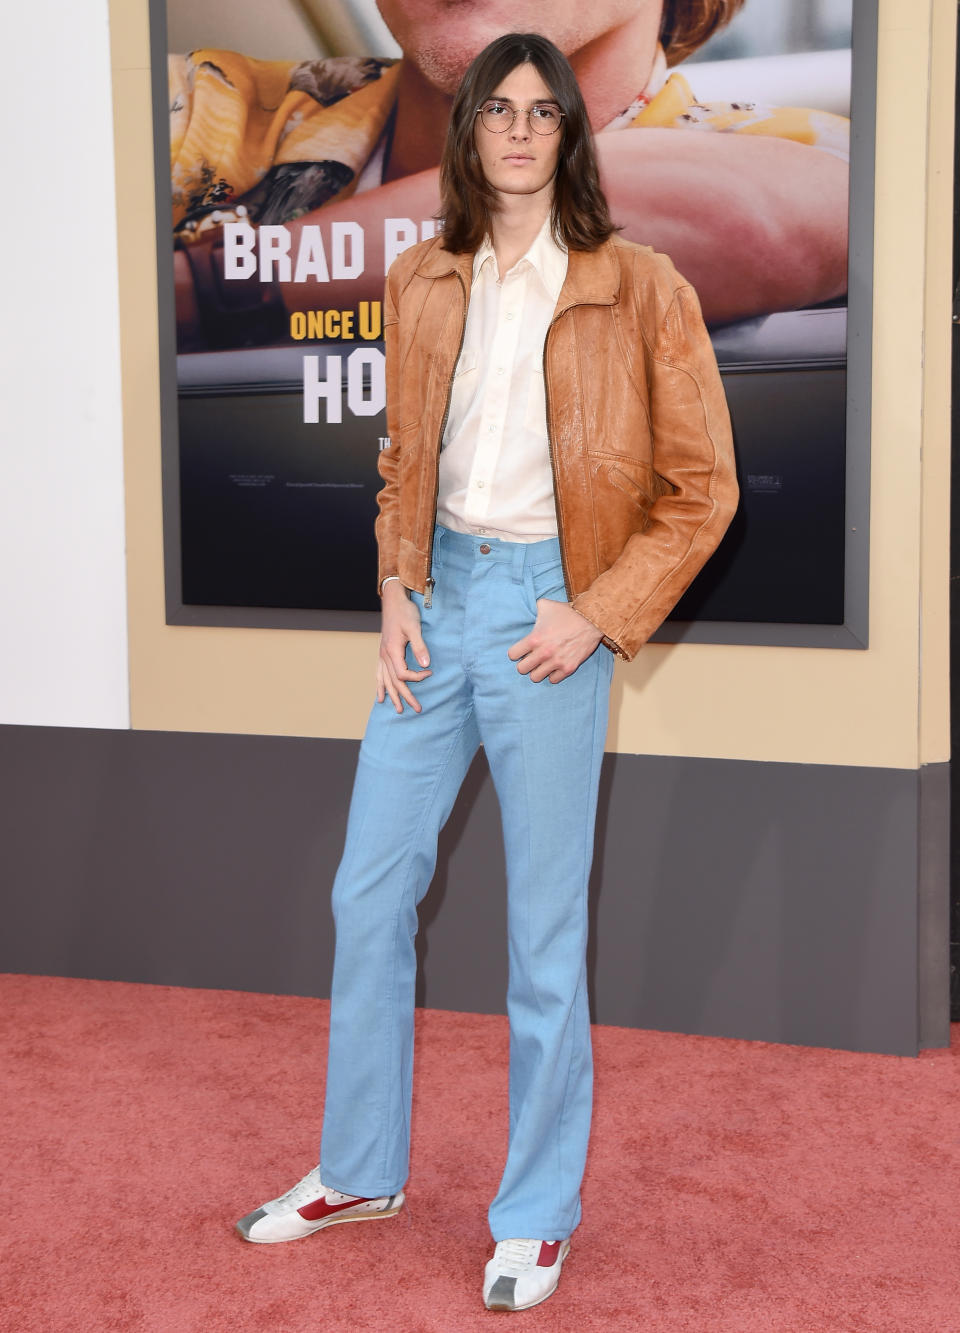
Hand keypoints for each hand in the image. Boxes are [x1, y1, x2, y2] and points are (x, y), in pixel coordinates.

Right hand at [376, 581, 431, 712]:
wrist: (393, 600)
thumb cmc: (405, 612)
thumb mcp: (415, 628)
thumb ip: (420, 647)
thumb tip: (426, 665)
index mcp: (392, 651)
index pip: (403, 674)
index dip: (417, 677)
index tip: (430, 672)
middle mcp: (385, 655)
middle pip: (394, 682)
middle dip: (405, 697)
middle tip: (418, 709)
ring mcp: (382, 654)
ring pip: (385, 680)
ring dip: (392, 696)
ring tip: (397, 709)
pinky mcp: (383, 652)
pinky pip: (379, 673)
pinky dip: (380, 685)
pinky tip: (380, 695)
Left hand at [508, 599, 603, 683]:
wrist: (592, 620)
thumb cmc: (568, 612)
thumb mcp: (546, 605)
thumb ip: (533, 609)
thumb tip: (528, 609)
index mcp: (535, 638)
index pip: (512, 655)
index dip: (516, 652)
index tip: (522, 650)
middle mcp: (544, 653)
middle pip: (521, 669)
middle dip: (524, 663)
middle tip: (531, 658)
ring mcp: (556, 662)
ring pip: (535, 677)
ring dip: (537, 670)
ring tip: (542, 664)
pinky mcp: (568, 668)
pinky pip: (553, 680)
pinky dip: (552, 674)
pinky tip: (554, 666)